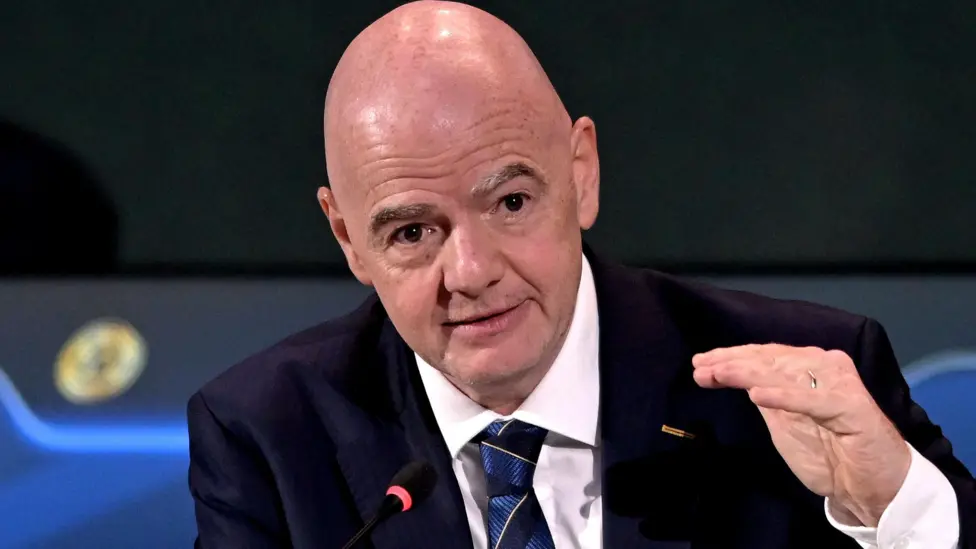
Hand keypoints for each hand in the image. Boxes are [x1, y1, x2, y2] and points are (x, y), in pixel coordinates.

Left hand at [692, 344, 910, 526]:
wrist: (874, 488)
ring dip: (748, 372)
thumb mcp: (784, 422)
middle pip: (771, 358)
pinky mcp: (852, 407)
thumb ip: (761, 395)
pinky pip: (813, 400)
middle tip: (700, 367)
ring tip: (718, 374)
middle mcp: (826, 367)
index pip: (765, 355)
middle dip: (732, 362)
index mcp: (811, 367)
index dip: (731, 357)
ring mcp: (840, 384)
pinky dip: (785, 396)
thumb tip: (720, 373)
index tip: (699, 364)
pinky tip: (757, 395)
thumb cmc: (830, 454)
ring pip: (787, 372)